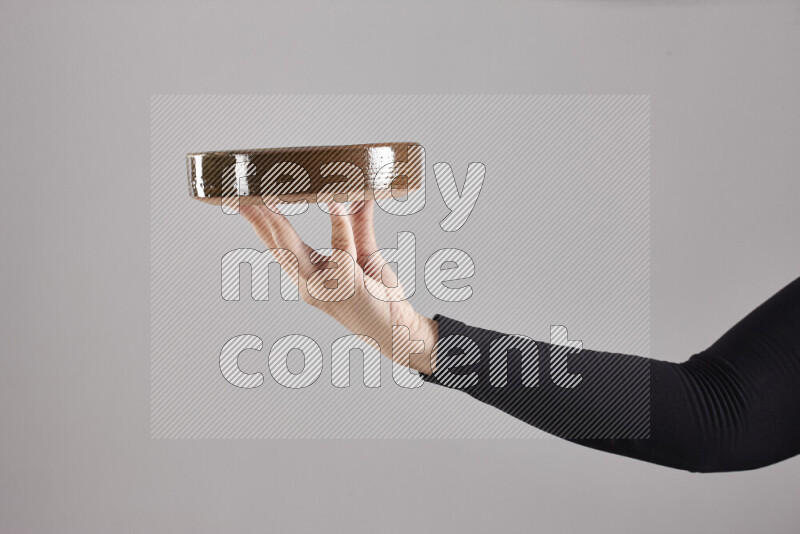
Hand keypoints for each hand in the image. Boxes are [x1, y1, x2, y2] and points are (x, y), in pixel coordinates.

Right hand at [239, 198, 437, 374]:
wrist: (398, 329)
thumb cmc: (378, 295)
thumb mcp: (362, 253)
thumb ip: (355, 224)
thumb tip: (358, 192)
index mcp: (308, 274)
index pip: (277, 245)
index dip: (259, 223)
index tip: (244, 201)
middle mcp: (309, 283)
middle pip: (277, 247)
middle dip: (257, 220)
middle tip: (244, 196)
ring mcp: (325, 288)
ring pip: (293, 251)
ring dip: (278, 224)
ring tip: (269, 199)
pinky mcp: (346, 286)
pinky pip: (341, 248)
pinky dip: (338, 224)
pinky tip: (334, 204)